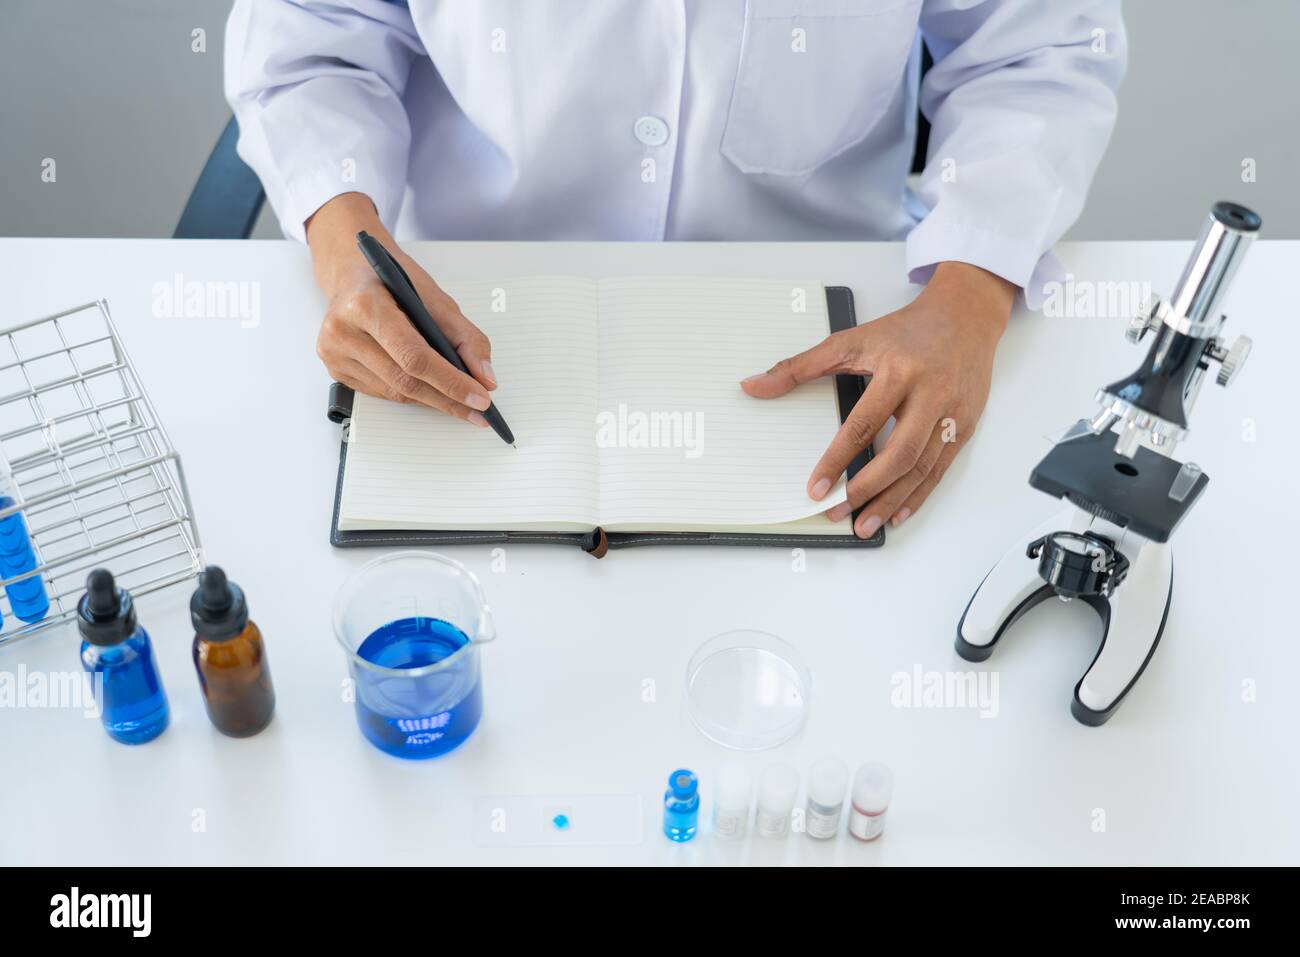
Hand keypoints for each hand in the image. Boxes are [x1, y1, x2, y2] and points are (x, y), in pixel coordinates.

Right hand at [306, 192, 495, 425]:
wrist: (353, 271)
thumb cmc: (392, 281)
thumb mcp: (435, 298)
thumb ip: (466, 338)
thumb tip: (485, 379)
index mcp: (366, 305)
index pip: (414, 357)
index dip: (451, 382)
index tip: (480, 398)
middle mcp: (343, 331)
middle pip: (404, 381)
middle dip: (448, 399)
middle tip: (478, 410)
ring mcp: (334, 353)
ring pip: (395, 393)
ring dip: (432, 400)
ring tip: (461, 402)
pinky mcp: (335, 369)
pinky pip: (383, 394)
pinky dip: (412, 395)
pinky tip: (430, 391)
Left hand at [742, 262, 1014, 537]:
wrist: (965, 314)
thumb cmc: (906, 330)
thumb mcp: (851, 340)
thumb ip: (800, 366)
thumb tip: (754, 385)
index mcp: (897, 371)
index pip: (862, 424)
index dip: (837, 460)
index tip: (817, 488)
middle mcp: (929, 394)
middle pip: (898, 453)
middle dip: (866, 489)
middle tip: (838, 512)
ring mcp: (951, 413)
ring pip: (921, 468)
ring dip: (891, 502)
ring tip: (863, 525)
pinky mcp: (964, 426)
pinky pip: (940, 469)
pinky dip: (917, 496)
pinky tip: (896, 513)